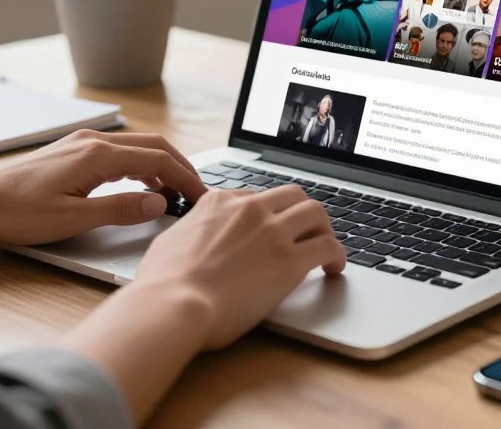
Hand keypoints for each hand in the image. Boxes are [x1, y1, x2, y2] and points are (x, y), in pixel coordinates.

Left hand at [0, 129, 206, 245]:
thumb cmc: (16, 213)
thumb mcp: (72, 220)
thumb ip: (120, 209)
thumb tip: (159, 203)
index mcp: (98, 156)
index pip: (158, 160)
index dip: (186, 178)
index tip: (202, 197)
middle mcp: (93, 142)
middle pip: (153, 147)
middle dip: (180, 168)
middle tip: (197, 193)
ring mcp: (82, 144)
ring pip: (137, 147)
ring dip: (161, 166)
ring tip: (175, 192)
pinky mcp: (72, 152)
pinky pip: (119, 152)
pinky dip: (141, 166)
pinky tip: (142, 186)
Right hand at [134, 185, 345, 348]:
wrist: (172, 305)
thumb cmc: (162, 283)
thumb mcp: (170, 240)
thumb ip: (190, 231)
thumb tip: (192, 238)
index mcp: (219, 202)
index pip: (255, 198)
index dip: (267, 215)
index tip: (270, 231)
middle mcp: (249, 209)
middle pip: (291, 195)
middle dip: (301, 212)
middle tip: (305, 232)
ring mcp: (272, 232)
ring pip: (315, 212)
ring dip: (324, 229)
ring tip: (325, 247)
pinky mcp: (290, 261)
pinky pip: (328, 246)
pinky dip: (337, 254)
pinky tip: (334, 268)